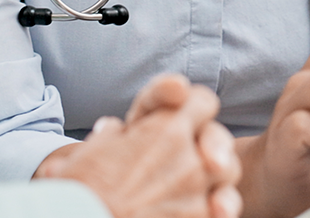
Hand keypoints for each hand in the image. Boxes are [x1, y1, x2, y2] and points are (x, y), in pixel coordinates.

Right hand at [37, 74, 243, 217]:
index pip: (202, 102)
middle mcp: (189, 158)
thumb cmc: (81, 191)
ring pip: (228, 177)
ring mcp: (198, 194)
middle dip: (208, 147)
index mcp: (164, 130)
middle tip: (187, 159)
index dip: (194, 108)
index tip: (184, 120)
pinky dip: (211, 209)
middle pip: (220, 141)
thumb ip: (110, 135)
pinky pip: (220, 210)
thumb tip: (114, 129)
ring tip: (189, 189)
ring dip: (214, 179)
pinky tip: (191, 211)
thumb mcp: (88, 152)